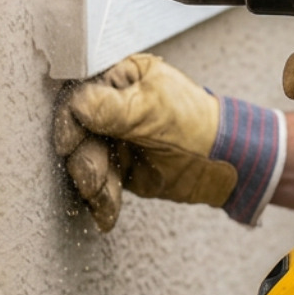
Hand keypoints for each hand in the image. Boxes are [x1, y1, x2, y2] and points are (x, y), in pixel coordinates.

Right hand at [53, 53, 283, 231]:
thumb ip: (111, 108)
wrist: (224, 160)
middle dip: (85, 160)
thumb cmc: (195, 122)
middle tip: (93, 180)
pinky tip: (106, 216)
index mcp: (121, 79)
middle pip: (79, 134)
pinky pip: (102, 184)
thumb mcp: (153, 110)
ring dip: (93, 184)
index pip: (80, 96)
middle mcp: (112, 107)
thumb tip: (75, 104)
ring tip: (105, 198)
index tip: (69, 144)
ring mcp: (115, 138)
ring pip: (87, 162)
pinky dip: (102, 201)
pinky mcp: (121, 167)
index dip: (70, 121)